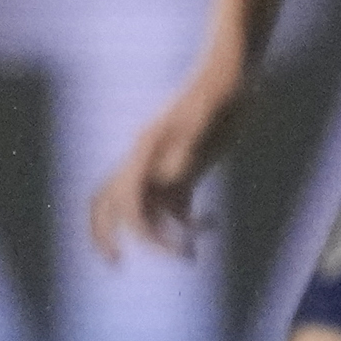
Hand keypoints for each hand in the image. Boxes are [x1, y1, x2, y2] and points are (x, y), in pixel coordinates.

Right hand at [87, 66, 245, 262]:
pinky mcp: (183, 171)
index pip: (124, 200)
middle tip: (116, 264)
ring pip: (146, 211)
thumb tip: (169, 179)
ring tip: (189, 256)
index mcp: (144, 151)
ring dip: (161, 237)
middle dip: (107, 236)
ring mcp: (162, 167)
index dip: (127, 231)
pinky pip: (174, 207)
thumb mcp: (208, 119)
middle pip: (109, 204)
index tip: (141, 254)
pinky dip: (188, 224)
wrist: (232, 76)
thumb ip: (187, 147)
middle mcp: (145, 161)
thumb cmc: (220, 94)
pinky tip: (212, 224)